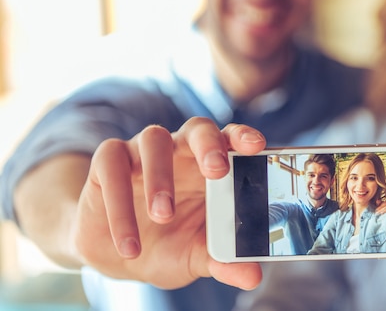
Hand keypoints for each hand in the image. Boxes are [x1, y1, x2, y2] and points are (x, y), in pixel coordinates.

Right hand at [74, 118, 266, 289]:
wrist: (117, 253)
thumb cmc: (169, 243)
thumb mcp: (196, 256)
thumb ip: (223, 262)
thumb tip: (252, 277)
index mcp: (210, 164)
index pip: (231, 138)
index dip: (243, 137)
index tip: (256, 145)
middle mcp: (180, 149)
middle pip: (197, 128)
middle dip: (209, 145)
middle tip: (217, 170)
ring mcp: (143, 151)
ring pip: (154, 139)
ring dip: (160, 176)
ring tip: (163, 215)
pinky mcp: (108, 161)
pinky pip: (112, 165)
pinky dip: (119, 203)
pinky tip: (129, 242)